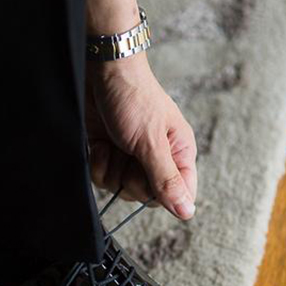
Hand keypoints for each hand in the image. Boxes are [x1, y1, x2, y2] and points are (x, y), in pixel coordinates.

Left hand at [86, 53, 197, 219]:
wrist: (102, 73)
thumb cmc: (133, 98)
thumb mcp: (151, 142)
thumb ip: (166, 179)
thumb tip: (187, 213)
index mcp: (179, 153)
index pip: (179, 194)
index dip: (163, 195)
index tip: (149, 178)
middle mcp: (157, 158)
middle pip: (144, 195)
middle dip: (130, 179)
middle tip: (129, 153)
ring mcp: (130, 156)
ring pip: (120, 188)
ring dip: (111, 170)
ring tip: (114, 144)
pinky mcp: (108, 153)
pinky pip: (102, 177)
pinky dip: (98, 162)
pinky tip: (100, 144)